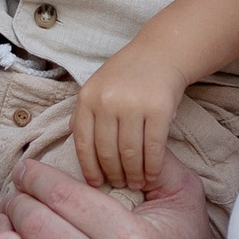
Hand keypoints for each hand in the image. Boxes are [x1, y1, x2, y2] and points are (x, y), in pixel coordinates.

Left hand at [2, 156, 230, 238]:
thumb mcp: (184, 199)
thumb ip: (156, 160)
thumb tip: (121, 130)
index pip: (67, 198)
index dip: (37, 178)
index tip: (25, 170)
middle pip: (39, 225)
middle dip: (17, 201)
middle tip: (12, 192)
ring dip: (7, 234)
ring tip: (3, 219)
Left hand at [72, 46, 188, 189]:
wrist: (161, 53)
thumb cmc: (127, 75)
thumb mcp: (98, 87)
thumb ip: (86, 114)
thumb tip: (77, 144)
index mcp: (88, 97)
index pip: (83, 142)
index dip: (89, 168)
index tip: (96, 184)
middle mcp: (108, 101)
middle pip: (107, 152)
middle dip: (114, 174)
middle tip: (120, 185)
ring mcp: (134, 105)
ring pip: (130, 153)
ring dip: (134, 174)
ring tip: (137, 184)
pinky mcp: (159, 109)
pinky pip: (154, 147)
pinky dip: (153, 166)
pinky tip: (153, 175)